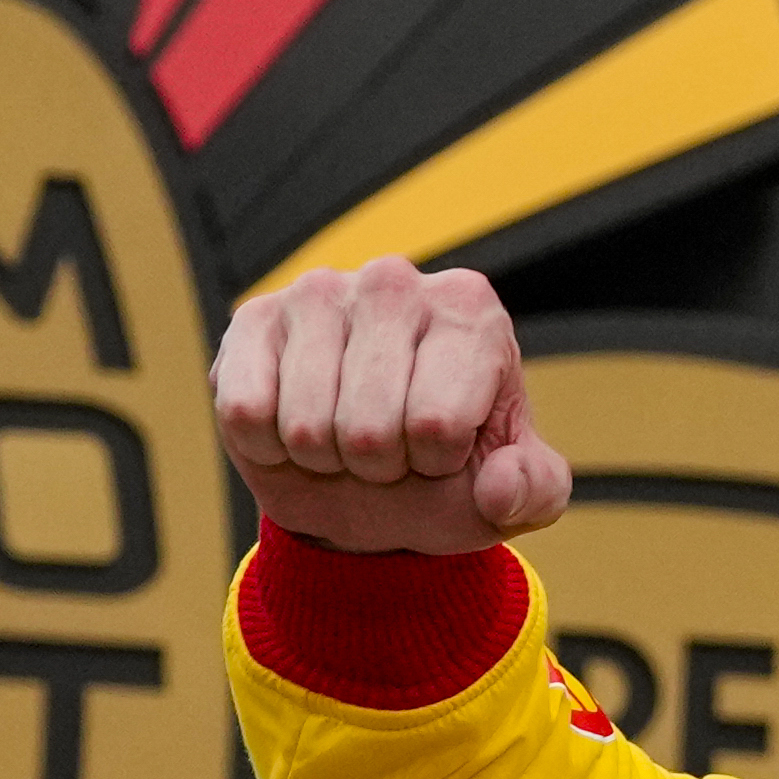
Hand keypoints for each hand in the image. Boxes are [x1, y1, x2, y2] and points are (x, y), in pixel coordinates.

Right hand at [212, 258, 571, 553]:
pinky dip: (267, 447)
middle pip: (369, 430)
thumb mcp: (516, 496)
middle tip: (388, 452)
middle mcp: (396, 281)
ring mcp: (318, 291)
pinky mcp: (252, 317)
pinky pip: (246, 413)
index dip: (435, 463)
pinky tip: (292, 427)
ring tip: (344, 440)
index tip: (443, 449)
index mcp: (471, 309)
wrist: (372, 478)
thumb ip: (532, 493)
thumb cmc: (453, 475)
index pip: (439, 424)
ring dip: (323, 461)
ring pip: (306, 427)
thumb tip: (499, 484)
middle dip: (378, 468)